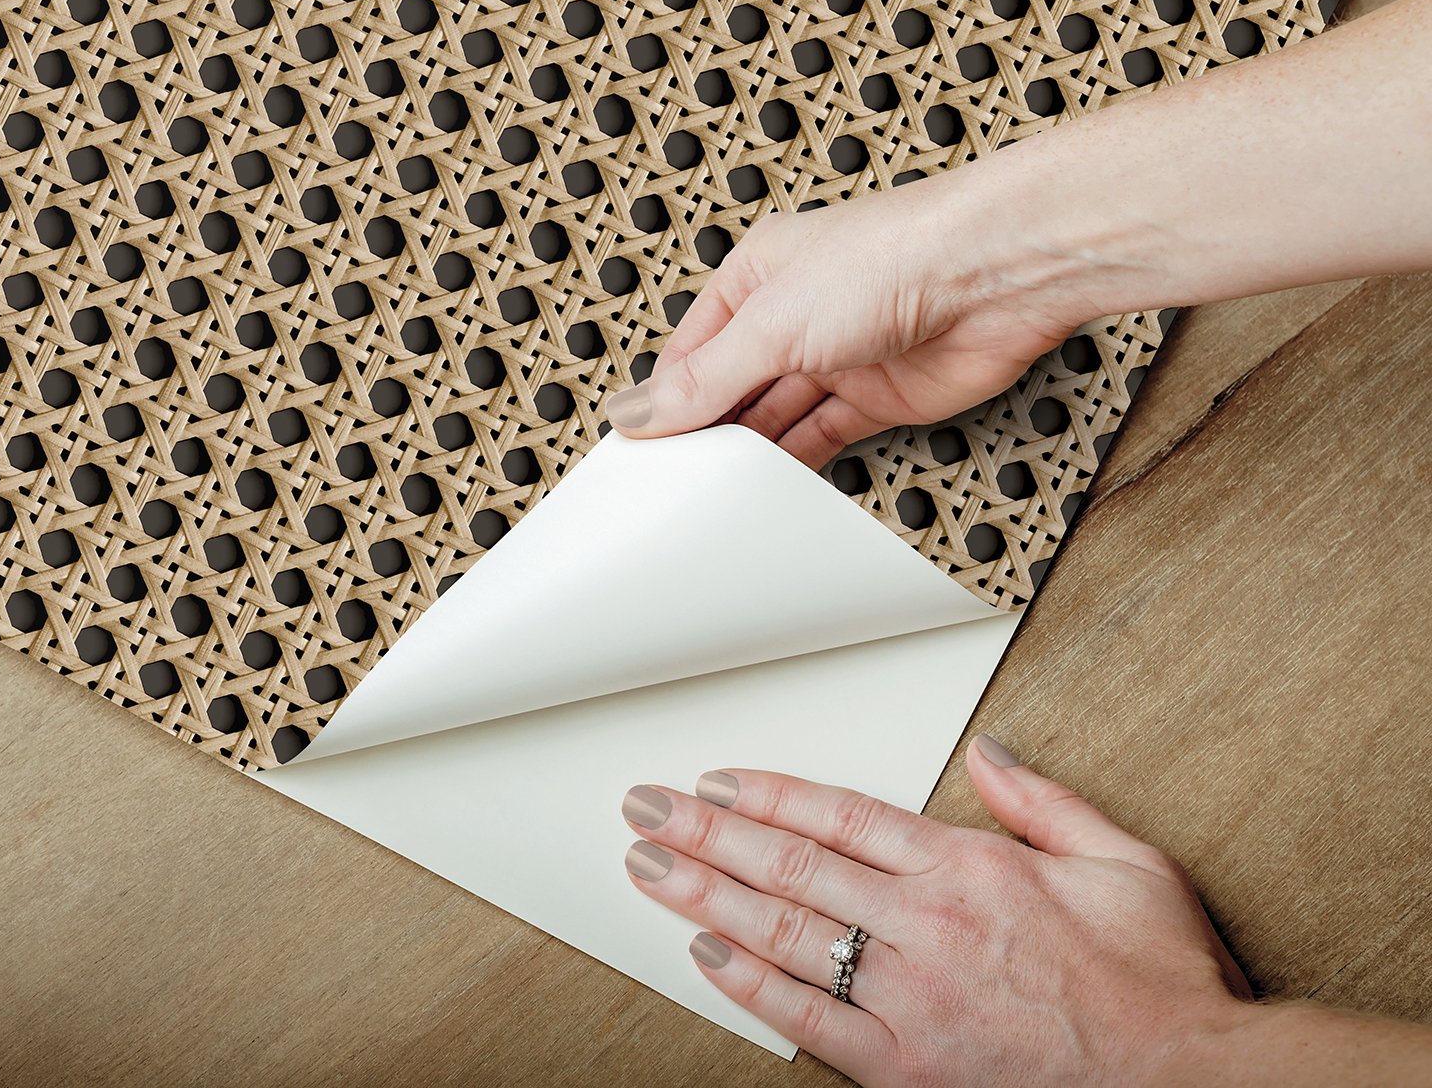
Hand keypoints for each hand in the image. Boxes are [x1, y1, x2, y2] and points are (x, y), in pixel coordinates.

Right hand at [602, 179, 1093, 470]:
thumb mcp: (772, 323)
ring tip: (716, 493)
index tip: (640, 449)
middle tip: (674, 482)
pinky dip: (799, 464)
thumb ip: (706, 379)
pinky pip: (826, 437)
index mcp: (757, 276)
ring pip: (779, 416)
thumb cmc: (893, 256)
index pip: (692, 349)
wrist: (995, 275)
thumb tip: (639, 410)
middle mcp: (796, 314)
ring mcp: (840, 356)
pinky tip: (773, 488)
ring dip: (752, 452)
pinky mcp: (882, 396)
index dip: (666, 399)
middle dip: (708, 430)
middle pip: (734, 387)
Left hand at [619, 736, 1256, 1086]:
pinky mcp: (911, 1070)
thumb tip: (988, 753)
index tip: (717, 781)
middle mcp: (928, 928)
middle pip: (791, 866)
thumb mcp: (1124, 861)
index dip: (768, 794)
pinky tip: (708, 958)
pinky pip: (811, 1023)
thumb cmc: (1164, 986)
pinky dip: (753, 989)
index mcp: (970, 869)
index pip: (840, 815)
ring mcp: (913, 1001)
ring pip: (785, 936)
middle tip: (646, 811)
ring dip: (706, 898)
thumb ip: (1043, 800)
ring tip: (650, 869)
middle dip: (706, 835)